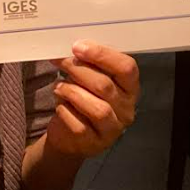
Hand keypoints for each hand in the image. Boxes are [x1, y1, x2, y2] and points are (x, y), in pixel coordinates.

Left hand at [46, 41, 138, 157]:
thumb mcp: (91, 79)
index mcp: (130, 87)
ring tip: (59, 86)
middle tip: (60, 61)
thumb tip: (74, 46)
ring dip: (73, 92)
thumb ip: (90, 64)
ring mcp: (113, 129)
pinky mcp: (95, 143)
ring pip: (97, 108)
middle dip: (79, 70)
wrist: (70, 135)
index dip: (102, 55)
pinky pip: (80, 125)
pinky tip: (60, 104)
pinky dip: (66, 111)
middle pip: (106, 86)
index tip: (78, 47)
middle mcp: (127, 108)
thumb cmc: (83, 98)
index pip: (127, 67)